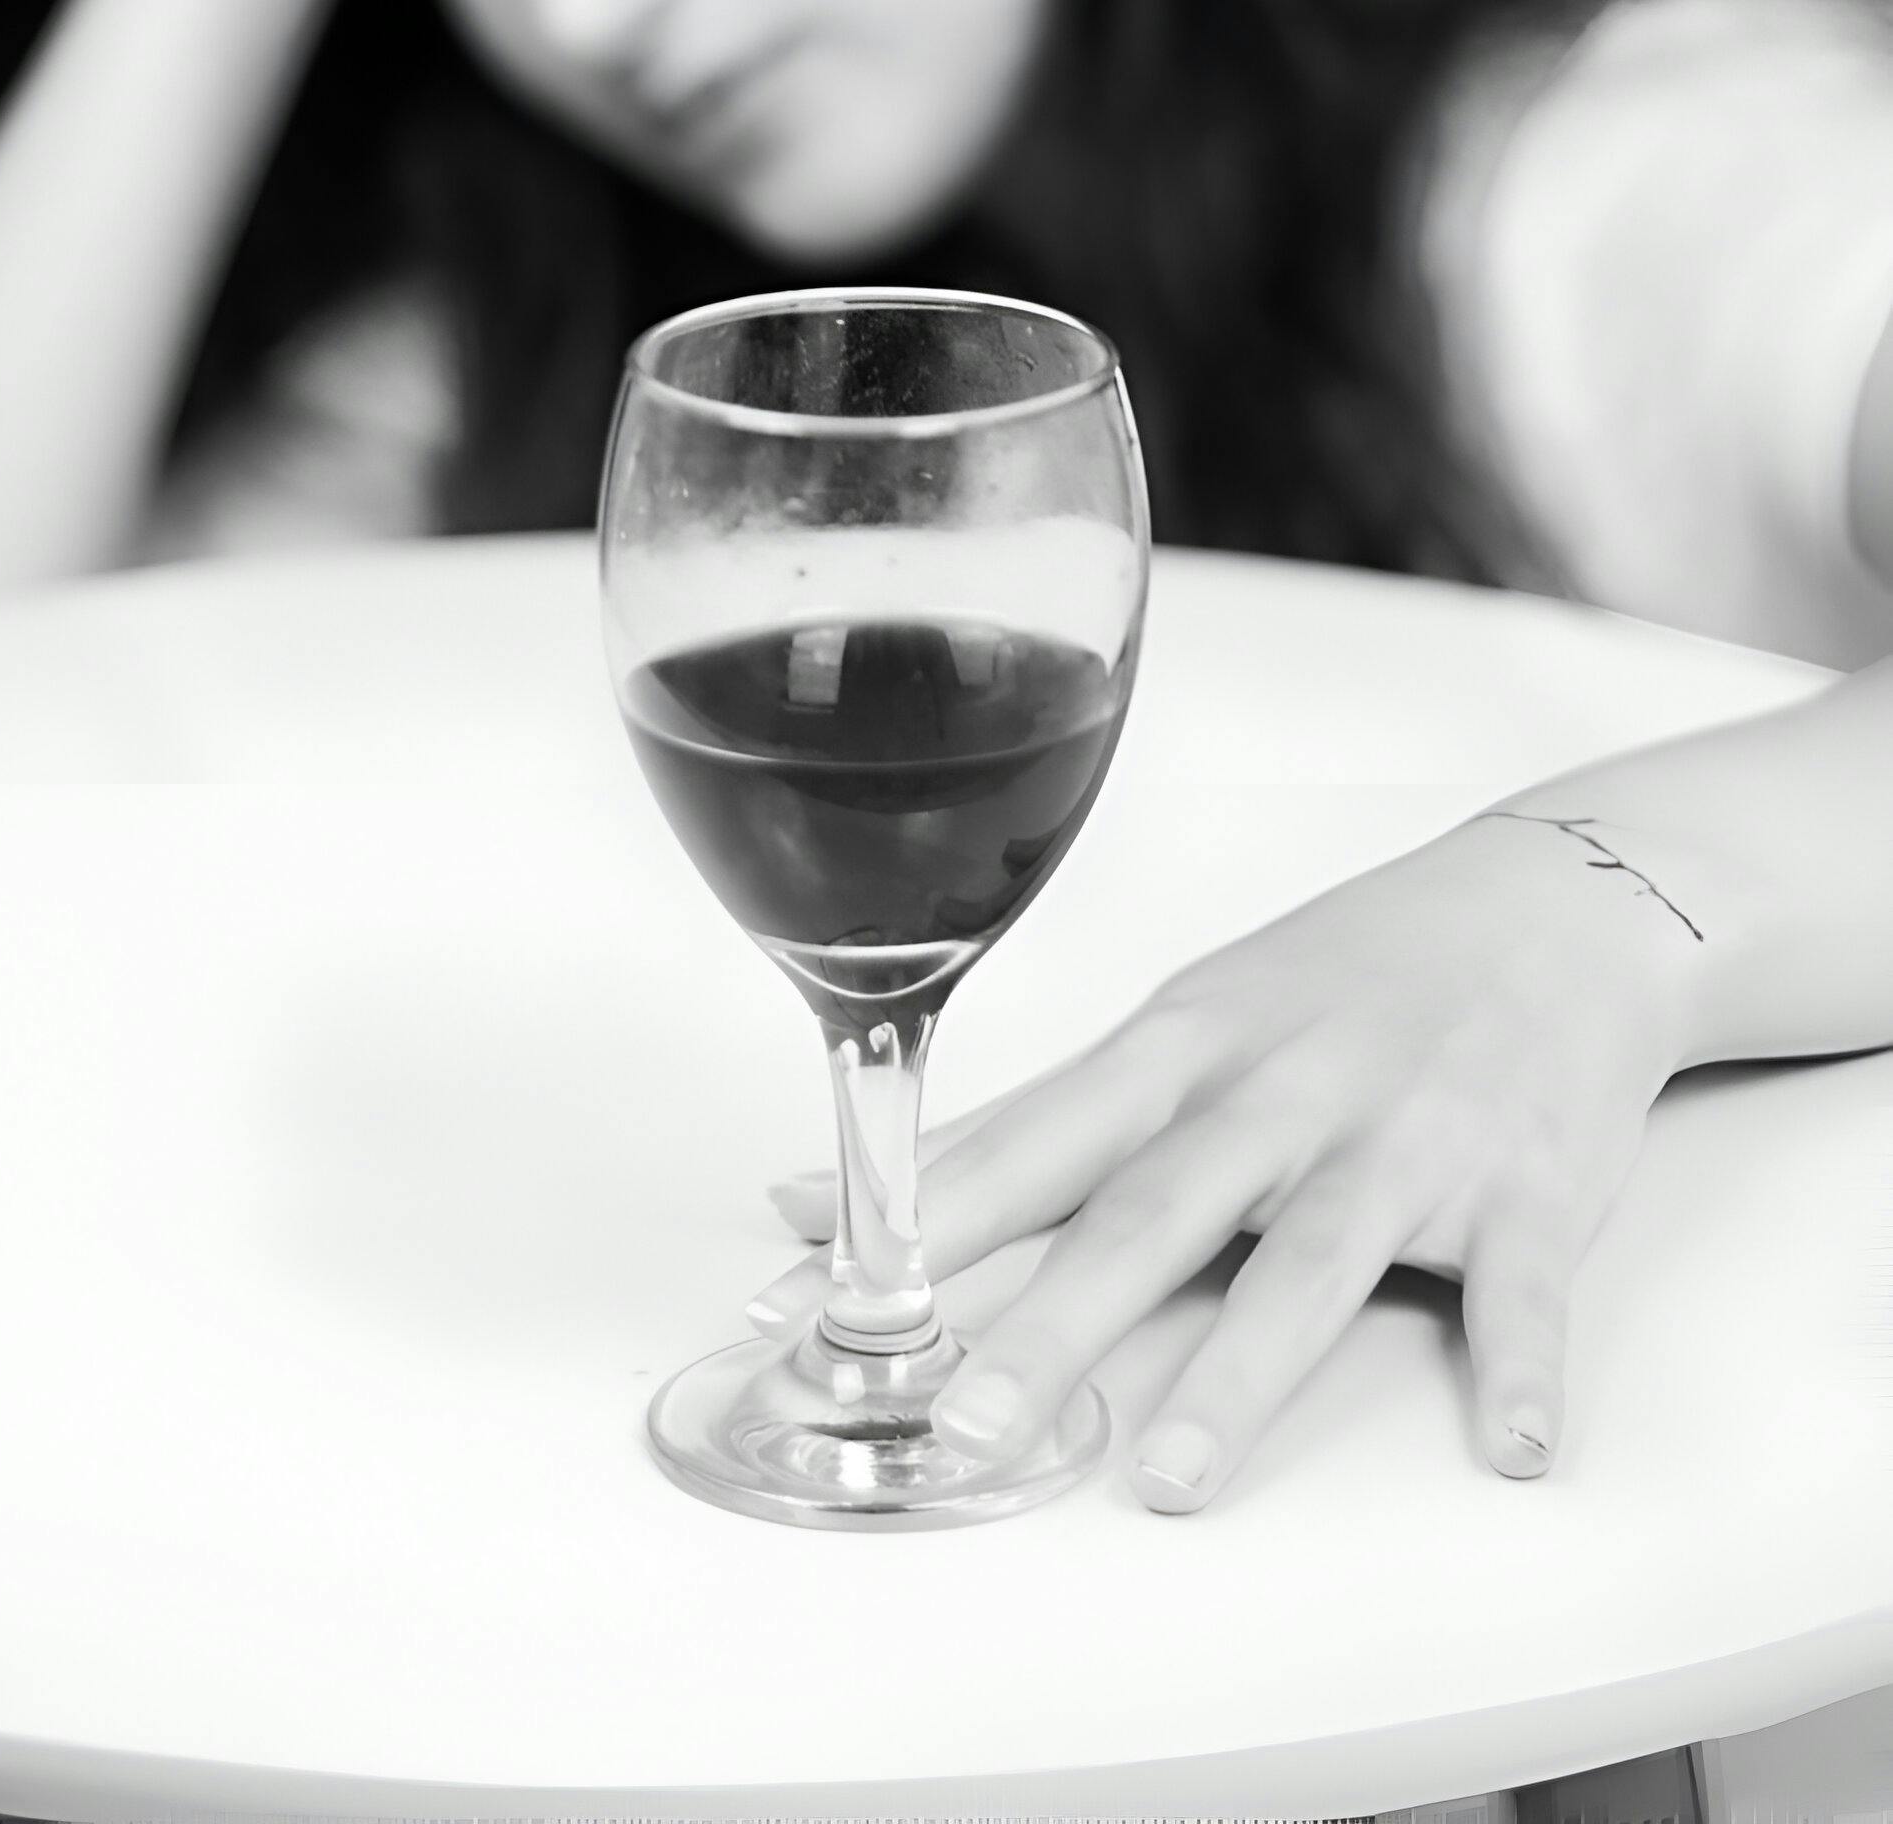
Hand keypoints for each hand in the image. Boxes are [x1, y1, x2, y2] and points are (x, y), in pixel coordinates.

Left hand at [749, 808, 1702, 1510]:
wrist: (1554, 906)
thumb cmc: (1342, 979)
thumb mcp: (1179, 1025)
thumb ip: (1025, 1126)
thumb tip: (830, 1197)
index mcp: (1183, 1048)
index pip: (1036, 1142)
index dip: (930, 1225)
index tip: (829, 1302)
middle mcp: (1282, 1093)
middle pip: (1154, 1209)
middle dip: (1054, 1318)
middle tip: (967, 1424)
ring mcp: (1408, 1140)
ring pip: (1316, 1258)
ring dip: (1245, 1370)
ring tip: (1174, 1478)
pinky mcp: (1529, 1188)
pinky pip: (1525, 1288)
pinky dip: (1526, 1368)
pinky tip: (1516, 1449)